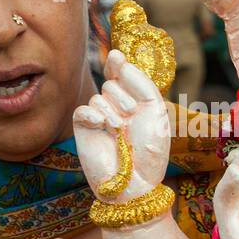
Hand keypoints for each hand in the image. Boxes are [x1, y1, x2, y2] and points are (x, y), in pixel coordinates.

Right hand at [73, 49, 170, 201]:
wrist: (136, 181)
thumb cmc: (149, 148)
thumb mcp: (154, 109)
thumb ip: (140, 81)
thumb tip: (116, 57)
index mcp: (135, 99)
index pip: (121, 72)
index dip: (117, 63)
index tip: (117, 58)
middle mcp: (116, 106)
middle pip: (111, 83)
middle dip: (124, 99)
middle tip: (131, 119)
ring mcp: (99, 117)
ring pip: (99, 97)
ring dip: (113, 113)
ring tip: (120, 133)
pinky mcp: (84, 129)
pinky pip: (83, 110)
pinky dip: (93, 115)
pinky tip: (102, 127)